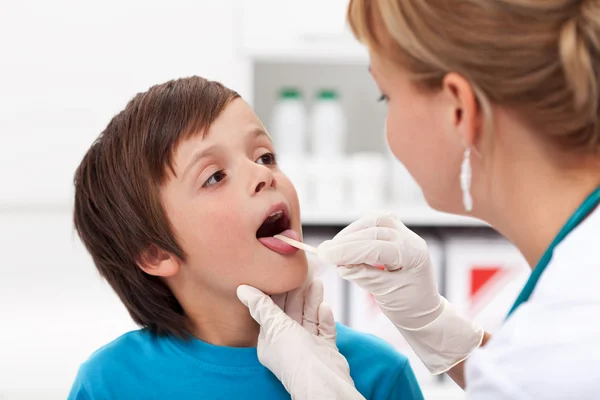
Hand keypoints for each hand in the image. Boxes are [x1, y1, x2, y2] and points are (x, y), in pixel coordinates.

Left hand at [237, 279, 364, 399]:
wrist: (322, 380)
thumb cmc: (294, 355)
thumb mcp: (273, 326)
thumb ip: (261, 306)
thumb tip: (242, 289)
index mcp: (271, 340)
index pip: (271, 312)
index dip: (277, 293)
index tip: (281, 275)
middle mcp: (288, 343)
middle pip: (292, 312)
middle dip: (297, 294)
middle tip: (302, 274)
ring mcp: (308, 346)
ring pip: (309, 317)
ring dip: (312, 300)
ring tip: (316, 282)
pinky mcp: (325, 349)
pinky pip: (324, 329)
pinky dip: (325, 318)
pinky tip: (326, 306)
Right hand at [318, 213, 483, 374]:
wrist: (423, 309)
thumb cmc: (408, 306)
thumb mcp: (385, 294)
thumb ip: (363, 275)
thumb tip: (339, 264)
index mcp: (413, 255)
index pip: (377, 246)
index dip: (348, 250)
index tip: (325, 256)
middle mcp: (411, 239)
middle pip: (374, 229)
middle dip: (346, 241)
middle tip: (324, 252)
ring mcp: (405, 234)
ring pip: (374, 221)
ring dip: (351, 233)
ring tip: (334, 248)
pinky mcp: (397, 233)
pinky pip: (375, 224)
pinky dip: (358, 231)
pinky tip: (346, 242)